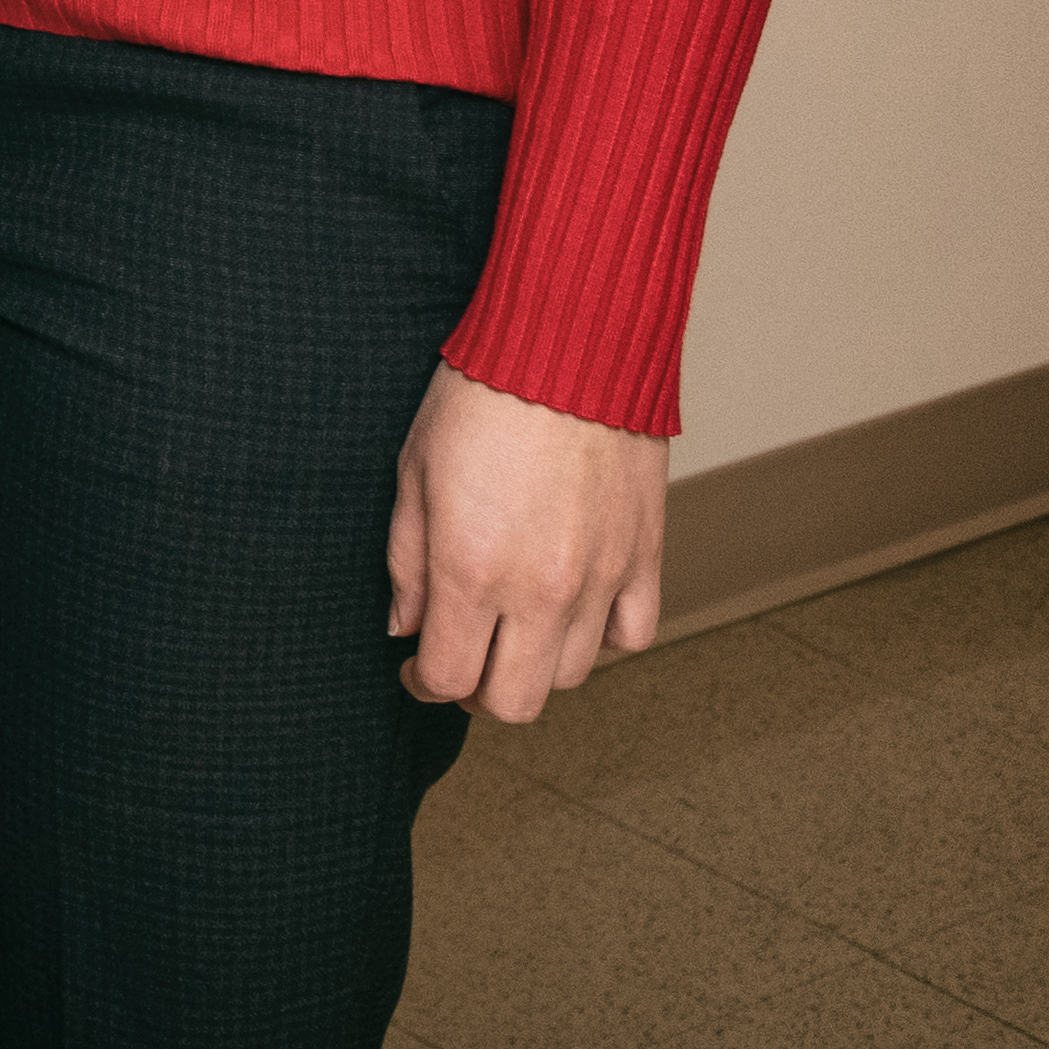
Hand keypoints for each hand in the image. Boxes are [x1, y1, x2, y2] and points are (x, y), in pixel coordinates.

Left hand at [386, 362, 671, 722]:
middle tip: (461, 659)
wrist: (569, 347)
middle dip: (478, 691)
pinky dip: (602, 634)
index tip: (414, 667)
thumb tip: (404, 626)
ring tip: (511, 625)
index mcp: (471, 569)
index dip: (423, 683)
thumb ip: (406, 561)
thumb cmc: (479, 397)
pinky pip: (631, 634)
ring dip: (536, 663)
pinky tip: (573, 605)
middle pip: (516, 701)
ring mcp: (600, 578)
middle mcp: (540, 588)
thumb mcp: (412, 473)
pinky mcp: (644, 556)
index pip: (450, 677)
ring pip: (573, 674)